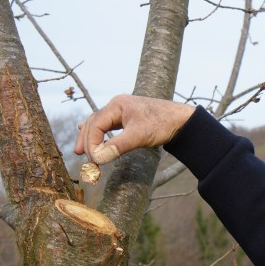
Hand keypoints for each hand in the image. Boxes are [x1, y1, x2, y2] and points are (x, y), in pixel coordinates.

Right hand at [75, 95, 194, 163]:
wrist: (183, 121)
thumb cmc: (162, 124)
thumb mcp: (139, 136)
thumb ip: (117, 147)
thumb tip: (98, 159)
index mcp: (117, 105)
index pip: (95, 124)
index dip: (92, 143)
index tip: (94, 160)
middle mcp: (117, 105)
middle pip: (94, 123)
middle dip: (87, 141)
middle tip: (83, 158)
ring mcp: (122, 111)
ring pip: (99, 124)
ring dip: (90, 137)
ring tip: (81, 151)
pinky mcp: (129, 118)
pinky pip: (108, 125)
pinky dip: (100, 133)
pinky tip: (95, 138)